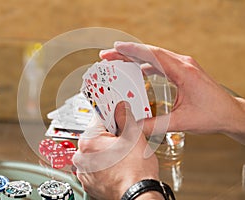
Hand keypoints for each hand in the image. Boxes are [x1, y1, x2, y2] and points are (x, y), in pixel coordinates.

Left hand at [73, 102, 161, 199]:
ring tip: (122, 156)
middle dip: (110, 136)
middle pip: (96, 136)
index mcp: (89, 141)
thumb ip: (125, 117)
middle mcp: (81, 156)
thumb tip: (120, 108)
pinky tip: (117, 166)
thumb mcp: (134, 136)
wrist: (138, 196)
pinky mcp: (88, 181)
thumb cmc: (136, 172)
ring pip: (96, 151)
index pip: (99, 118)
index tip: (118, 118)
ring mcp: (84, 170)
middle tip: (124, 142)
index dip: (113, 117)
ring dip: (106, 151)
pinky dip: (104, 164)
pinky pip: (95, 165)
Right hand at [100, 42, 244, 142]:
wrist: (230, 114)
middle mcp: (183, 64)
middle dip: (127, 52)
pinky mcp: (184, 72)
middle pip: (150, 53)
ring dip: (136, 57)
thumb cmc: (213, 115)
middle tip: (108, 55)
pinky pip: (161, 64)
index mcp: (183, 71)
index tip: (115, 47)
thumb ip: (155, 125)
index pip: (153, 55)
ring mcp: (184, 67)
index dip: (132, 50)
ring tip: (118, 60)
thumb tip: (133, 128)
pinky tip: (138, 70)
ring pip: (155, 57)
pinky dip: (146, 65)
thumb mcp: (181, 122)